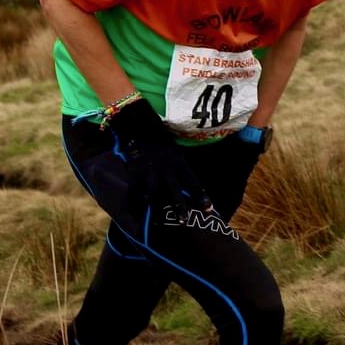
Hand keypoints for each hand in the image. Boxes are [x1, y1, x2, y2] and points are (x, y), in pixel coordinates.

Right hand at [105, 99, 210, 215]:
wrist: (138, 121)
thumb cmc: (158, 133)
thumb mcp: (173, 147)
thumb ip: (178, 162)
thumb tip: (185, 177)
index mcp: (178, 161)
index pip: (193, 182)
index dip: (201, 196)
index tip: (210, 210)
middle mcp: (166, 168)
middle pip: (175, 191)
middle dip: (180, 207)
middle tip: (185, 223)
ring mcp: (150, 170)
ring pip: (155, 194)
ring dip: (157, 209)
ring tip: (158, 223)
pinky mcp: (135, 171)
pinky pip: (135, 190)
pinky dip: (134, 202)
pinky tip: (134, 213)